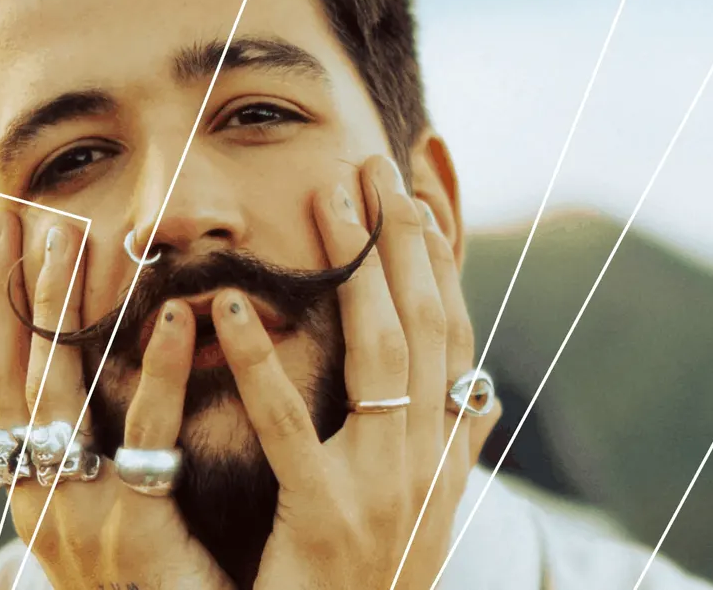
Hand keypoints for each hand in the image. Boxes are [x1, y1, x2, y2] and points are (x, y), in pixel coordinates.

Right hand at [0, 209, 232, 589]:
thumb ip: (82, 451)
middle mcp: (37, 497)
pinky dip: (159, 369)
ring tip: (72, 237)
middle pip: (11, 376)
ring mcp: (78, 513)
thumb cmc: (142, 583)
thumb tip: (69, 386)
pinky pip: (147, 434)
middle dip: (10, 294)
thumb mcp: (93, 514)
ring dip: (63, 309)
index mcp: (25, 489)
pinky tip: (176, 315)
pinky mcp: (133, 529)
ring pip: (60, 391)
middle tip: (13, 217)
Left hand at [209, 155, 501, 588]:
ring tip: (327, 197)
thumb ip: (450, 450)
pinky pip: (289, 424)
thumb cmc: (378, 580)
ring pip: (378, 353)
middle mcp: (428, 460)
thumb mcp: (427, 513)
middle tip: (371, 164)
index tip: (416, 190)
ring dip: (355, 267)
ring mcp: (384, 486)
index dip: (439, 258)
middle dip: (400, 237)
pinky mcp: (324, 514)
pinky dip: (261, 362)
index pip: (450, 332)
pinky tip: (229, 308)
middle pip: (421, 323)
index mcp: (446, 451)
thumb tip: (483, 398)